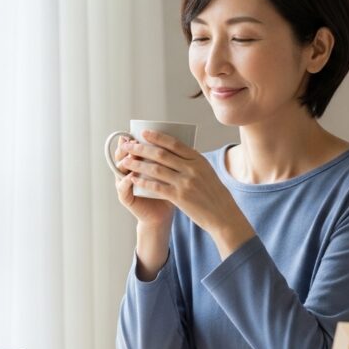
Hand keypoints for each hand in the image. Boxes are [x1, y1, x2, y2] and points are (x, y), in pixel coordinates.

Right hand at [113, 135, 174, 227]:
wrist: (163, 213)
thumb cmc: (169, 191)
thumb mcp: (170, 171)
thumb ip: (170, 157)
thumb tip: (184, 136)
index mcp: (138, 163)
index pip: (132, 147)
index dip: (135, 139)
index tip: (143, 132)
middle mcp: (128, 171)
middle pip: (122, 155)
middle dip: (128, 148)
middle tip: (133, 141)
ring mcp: (125, 184)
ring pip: (119, 169)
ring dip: (125, 162)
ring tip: (131, 157)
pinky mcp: (126, 198)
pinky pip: (122, 188)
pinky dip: (126, 182)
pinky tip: (131, 178)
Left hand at [119, 130, 254, 256]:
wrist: (223, 215)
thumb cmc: (214, 194)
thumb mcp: (207, 172)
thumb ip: (192, 162)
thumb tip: (175, 151)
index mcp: (198, 159)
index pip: (174, 143)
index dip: (157, 137)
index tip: (144, 133)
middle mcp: (191, 168)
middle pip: (161, 154)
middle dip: (141, 148)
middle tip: (128, 145)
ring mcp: (185, 183)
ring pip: (155, 169)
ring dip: (138, 164)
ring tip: (125, 161)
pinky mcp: (180, 197)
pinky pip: (156, 187)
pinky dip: (143, 182)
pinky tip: (133, 179)